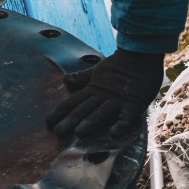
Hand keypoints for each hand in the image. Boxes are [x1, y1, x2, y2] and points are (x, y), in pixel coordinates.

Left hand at [45, 48, 163, 138]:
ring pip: (101, 112)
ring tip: (79, 132)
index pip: (73, 101)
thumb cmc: (119, 65)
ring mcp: (118, 99)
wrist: (140, 55)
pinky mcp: (134, 103)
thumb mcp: (97, 71)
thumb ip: (82, 78)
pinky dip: (121, 124)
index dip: (60, 111)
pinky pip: (127, 116)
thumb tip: (65, 79)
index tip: (48, 121)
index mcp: (93, 89)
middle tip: (57, 132)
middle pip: (84, 108)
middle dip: (70, 120)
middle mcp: (102, 95)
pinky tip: (114, 133)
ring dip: (90, 122)